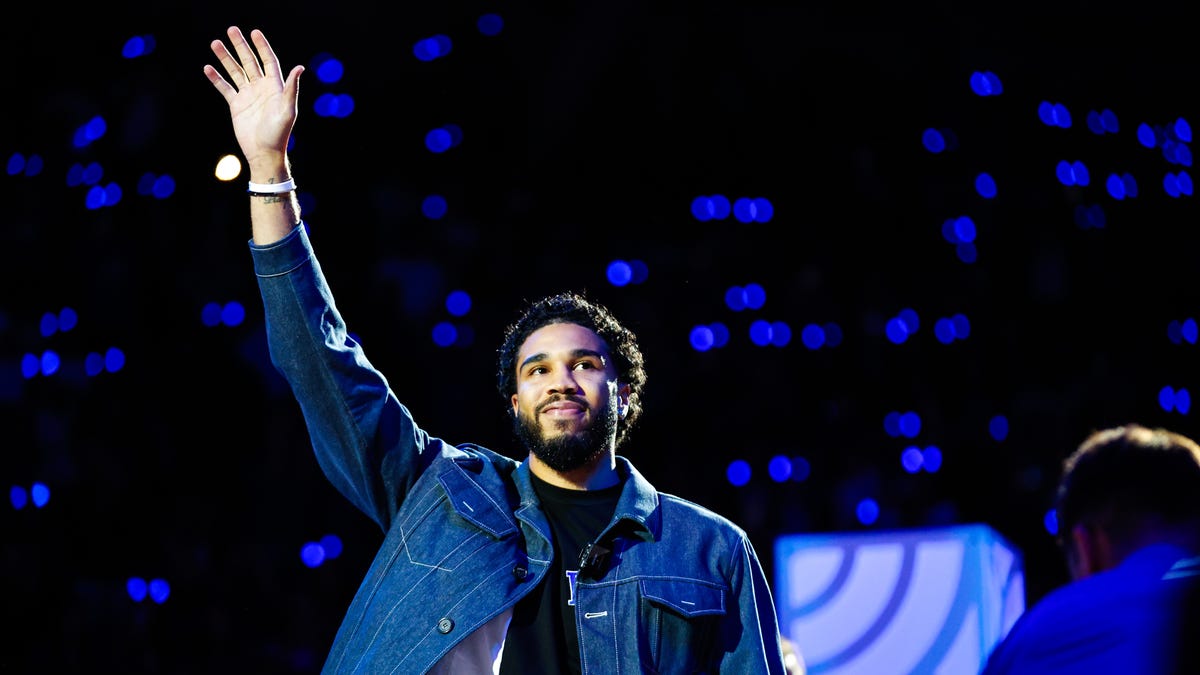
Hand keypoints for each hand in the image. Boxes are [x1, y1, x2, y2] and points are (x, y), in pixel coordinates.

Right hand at [203, 26, 303, 177]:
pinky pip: (225, 88)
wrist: (264, 152)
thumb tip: (300, 67)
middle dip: (240, 46)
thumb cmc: (279, 133)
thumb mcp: (288, 109)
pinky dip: (216, 78)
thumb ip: (291, 88)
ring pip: (235, 72)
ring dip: (225, 58)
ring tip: (215, 43)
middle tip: (231, 30)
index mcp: (275, 87)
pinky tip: (207, 67)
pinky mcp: (236, 105)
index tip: (254, 32)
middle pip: (250, 62)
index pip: (268, 61)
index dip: (262, 46)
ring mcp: (248, 95)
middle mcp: (261, 88)